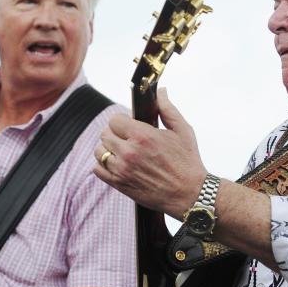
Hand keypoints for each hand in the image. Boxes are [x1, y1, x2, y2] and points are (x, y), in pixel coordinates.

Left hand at [94, 89, 205, 218]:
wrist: (189, 195)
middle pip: (105, 134)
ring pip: (99, 151)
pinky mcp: (120, 184)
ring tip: (121, 151)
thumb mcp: (182, 131)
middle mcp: (129, 152)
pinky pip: (98, 170)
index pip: (115, 120)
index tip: (129, 125)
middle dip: (115, 133)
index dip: (122, 121)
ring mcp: (122, 170)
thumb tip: (161, 92)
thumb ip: (168, 109)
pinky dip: (103, 165)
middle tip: (127, 138)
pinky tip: (116, 164)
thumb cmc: (188, 162)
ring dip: (108, 149)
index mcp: (143, 136)